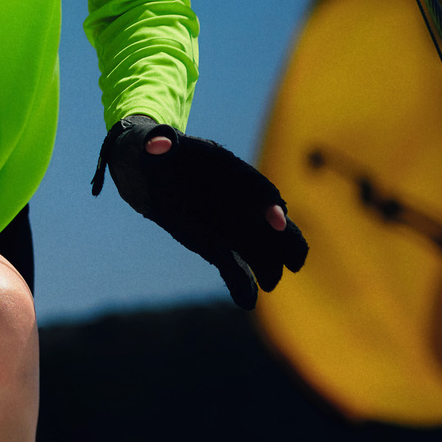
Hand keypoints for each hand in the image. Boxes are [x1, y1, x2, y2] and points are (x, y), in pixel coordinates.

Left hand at [91, 114, 307, 308]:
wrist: (146, 168)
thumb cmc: (155, 149)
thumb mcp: (152, 143)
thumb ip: (158, 142)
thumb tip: (158, 141)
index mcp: (229, 171)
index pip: (256, 187)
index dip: (267, 202)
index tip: (276, 216)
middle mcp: (237, 199)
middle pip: (271, 223)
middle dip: (285, 240)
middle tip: (295, 260)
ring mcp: (229, 224)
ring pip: (259, 248)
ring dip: (267, 266)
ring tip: (269, 283)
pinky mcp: (215, 244)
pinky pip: (233, 266)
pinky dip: (240, 282)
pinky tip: (246, 300)